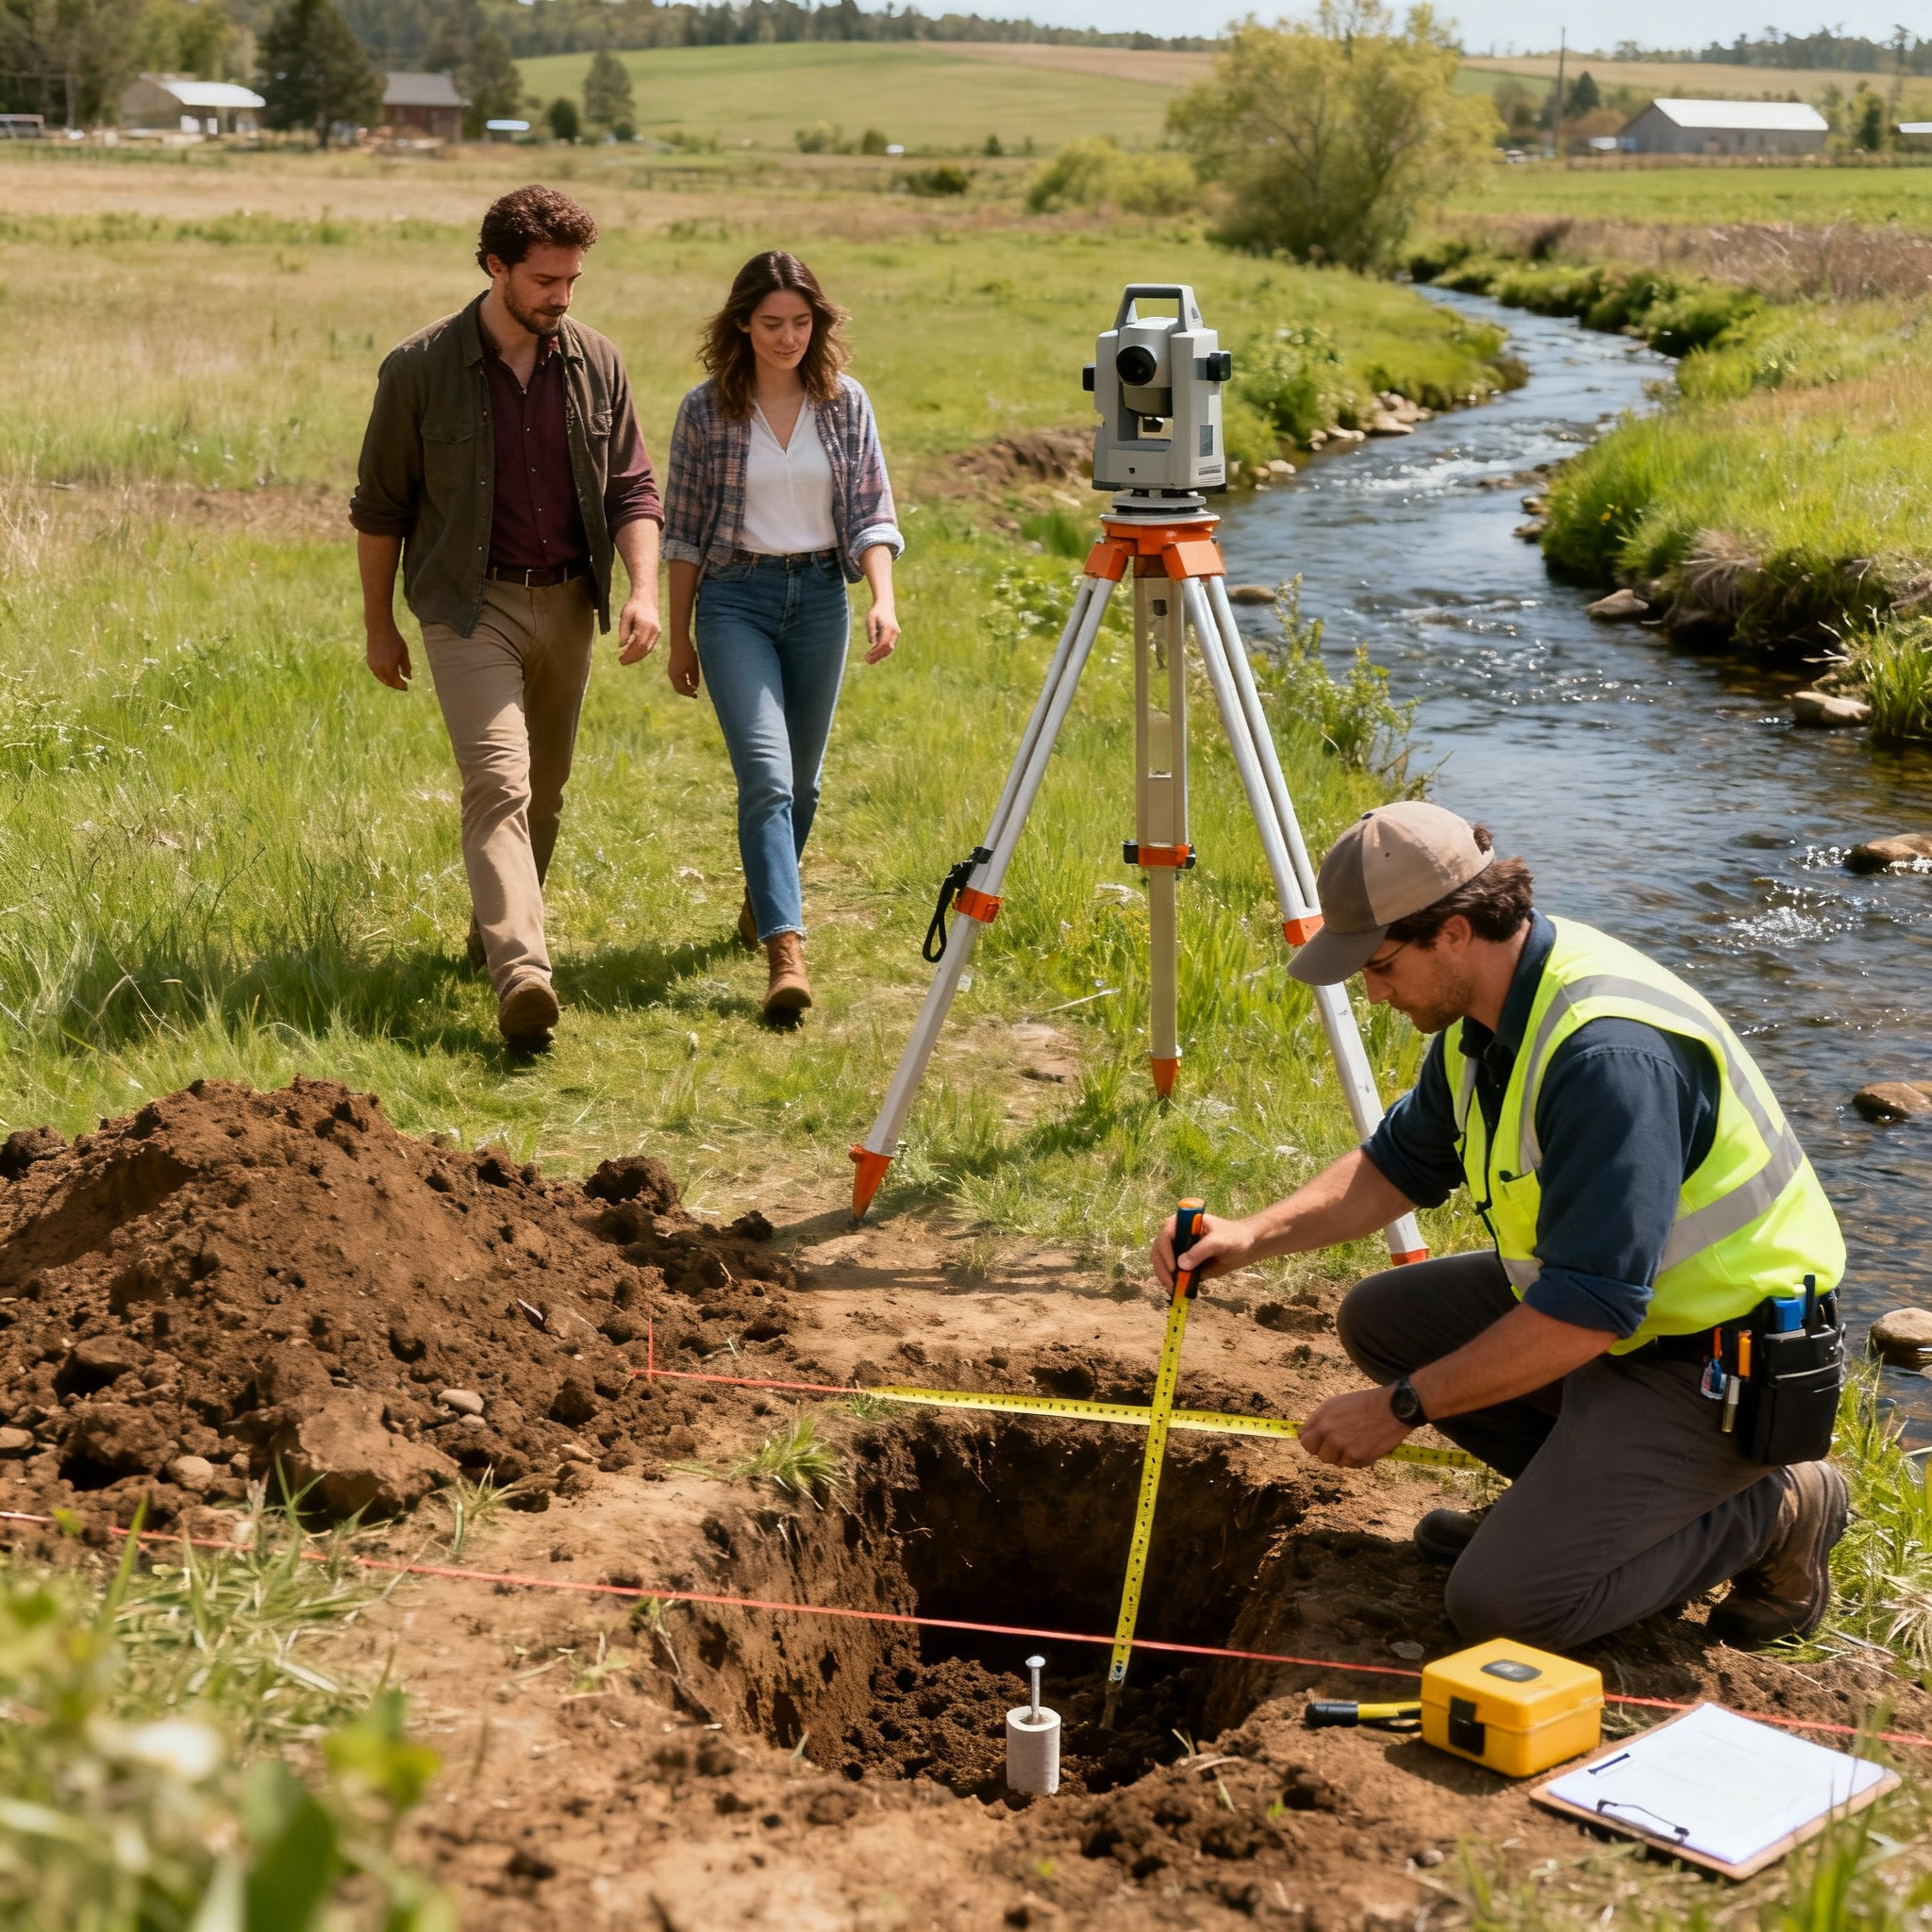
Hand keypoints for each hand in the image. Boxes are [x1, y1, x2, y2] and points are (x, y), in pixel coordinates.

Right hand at [365, 618, 412, 690]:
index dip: (402, 686)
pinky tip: (388, 673)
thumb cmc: (394, 640)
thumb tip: (408, 678)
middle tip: (403, 685)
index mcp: (389, 668)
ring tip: (396, 680)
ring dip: (389, 681)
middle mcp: (380, 670)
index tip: (407, 687)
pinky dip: (382, 676)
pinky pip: (376, 673)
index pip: (396, 683)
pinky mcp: (369, 662)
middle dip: (396, 685)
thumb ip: (407, 667)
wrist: (379, 629)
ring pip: (381, 679)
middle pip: (388, 683)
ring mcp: (373, 666)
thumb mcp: (404, 654)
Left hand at [617, 594, 661, 665]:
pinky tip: (634, 655)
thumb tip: (621, 645)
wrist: (646, 598)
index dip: (629, 653)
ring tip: (627, 661)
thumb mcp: (625, 615)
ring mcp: (657, 632)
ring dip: (637, 657)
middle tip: (621, 662)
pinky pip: (650, 646)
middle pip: (643, 648)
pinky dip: (642, 652)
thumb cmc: (633, 606)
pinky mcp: (657, 633)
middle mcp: (653, 629)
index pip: (637, 643)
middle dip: (632, 657)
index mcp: (644, 624)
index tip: (620, 658)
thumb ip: (623, 630)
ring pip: (647, 649)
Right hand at [667, 636, 700, 697]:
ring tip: (693, 687)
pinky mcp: (672, 668)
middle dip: (687, 692)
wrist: (679, 642)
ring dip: (685, 687)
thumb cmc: (688, 654)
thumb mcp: (693, 668)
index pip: (682, 690)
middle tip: (695, 694)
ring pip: (677, 684)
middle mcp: (671, 675)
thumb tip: (695, 688)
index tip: (696, 694)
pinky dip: (682, 682)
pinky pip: (676, 679)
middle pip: (678, 689)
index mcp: (676, 676)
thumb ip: (694, 679)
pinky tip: (689, 680)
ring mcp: (671, 671)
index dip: (689, 693)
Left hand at [864, 601, 898, 664]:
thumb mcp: (870, 620)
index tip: (867, 656)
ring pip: (889, 649)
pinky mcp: (895, 635)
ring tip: (870, 660)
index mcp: (889, 627)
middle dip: (878, 656)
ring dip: (880, 655)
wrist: (885, 605)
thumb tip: (872, 644)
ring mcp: (896, 634)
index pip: (883, 643)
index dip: (875, 651)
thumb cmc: (876, 612)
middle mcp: (895, 632)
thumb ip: (871, 631)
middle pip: (888, 648)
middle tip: (868, 662)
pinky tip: (874, 654)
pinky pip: (889, 646)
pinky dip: (882, 651)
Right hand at [1150, 1210, 1253, 1290]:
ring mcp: (1179, 1250)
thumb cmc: (1234, 1237)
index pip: (1166, 1235)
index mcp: (1182, 1222)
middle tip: (1171, 1284)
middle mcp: (1176, 1235)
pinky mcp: (1184, 1263)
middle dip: (1162, 1268)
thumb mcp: (1219, 1241)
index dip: (1166, 1251)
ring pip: (1162, 1263)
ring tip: (1174, 1290)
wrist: (1246, 1246)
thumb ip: (1201, 1251)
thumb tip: (1181, 1266)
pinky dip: (1171, 1282)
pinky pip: (1172, 1273)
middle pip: (1159, 1250)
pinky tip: (1177, 1291)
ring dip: (1164, 1277)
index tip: (1175, 1268)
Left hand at [1298, 1386, 1412, 1468]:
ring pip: (1335, 1462)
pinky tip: (1366, 1446)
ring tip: (1357, 1443)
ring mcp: (1343, 1445)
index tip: (1321, 1443)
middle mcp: (1329, 1431)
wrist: (1393, 1408)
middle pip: (1318, 1455)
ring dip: (1343, 1456)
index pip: (1305, 1440)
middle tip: (1341, 1445)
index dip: (1314, 1443)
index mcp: (1323, 1416)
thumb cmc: (1366, 1404)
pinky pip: (1351, 1465)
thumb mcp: (1337, 1404)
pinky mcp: (1357, 1457)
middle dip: (1327, 1452)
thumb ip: (1320, 1420)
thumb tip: (1305, 1435)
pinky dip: (1357, 1460)